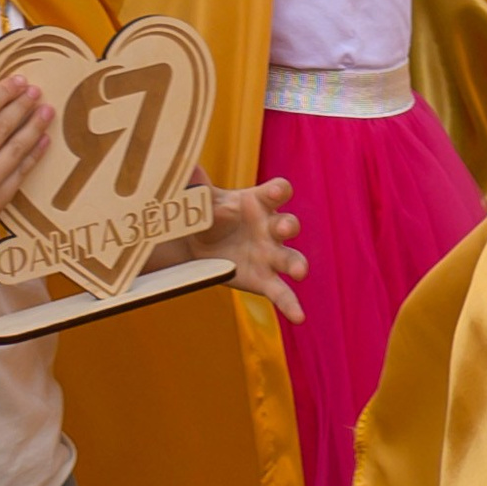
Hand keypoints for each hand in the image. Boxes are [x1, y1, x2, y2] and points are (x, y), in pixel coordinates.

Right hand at [0, 69, 52, 249]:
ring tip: (46, 111)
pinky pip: (20, 172)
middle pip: (2, 126)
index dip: (4, 92)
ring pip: (16, 148)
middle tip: (36, 91)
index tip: (19, 80)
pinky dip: (34, 154)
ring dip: (34, 126)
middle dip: (22, 105)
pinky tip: (43, 139)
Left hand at [177, 174, 307, 322]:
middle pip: (287, 224)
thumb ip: (197, 186)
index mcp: (259, 201)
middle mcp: (270, 227)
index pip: (277, 191)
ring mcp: (270, 255)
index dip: (279, 191)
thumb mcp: (202, 200)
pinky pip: (281, 293)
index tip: (275, 192)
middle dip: (287, 225)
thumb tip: (186, 168)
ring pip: (290, 258)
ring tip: (300, 272)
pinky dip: (291, 305)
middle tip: (283, 229)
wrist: (199, 243)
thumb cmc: (208, 213)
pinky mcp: (265, 280)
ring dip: (297, 263)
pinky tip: (299, 317)